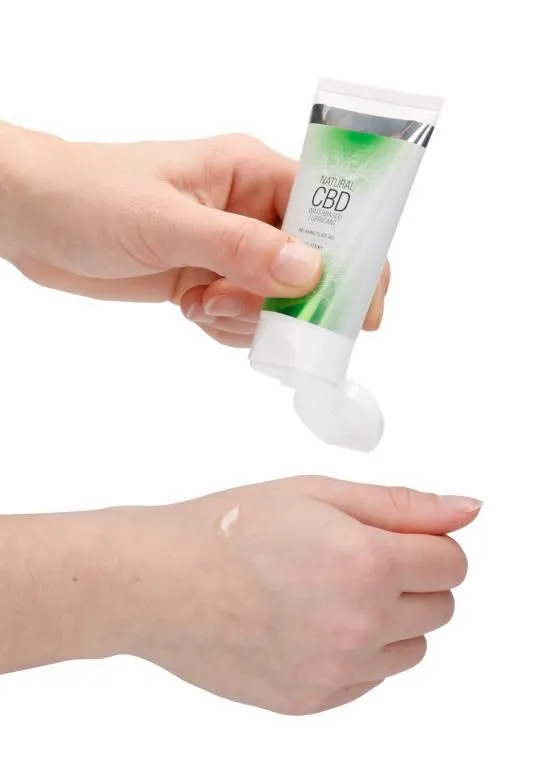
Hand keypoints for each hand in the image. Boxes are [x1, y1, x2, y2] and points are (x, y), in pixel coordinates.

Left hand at [0, 124, 388, 346]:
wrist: (34, 221)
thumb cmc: (91, 198)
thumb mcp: (165, 222)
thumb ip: (238, 247)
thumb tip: (309, 271)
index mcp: (251, 174)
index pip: (329, 211)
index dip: (354, 257)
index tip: (360, 309)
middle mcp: (249, 212)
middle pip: (310, 266)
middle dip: (293, 302)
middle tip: (262, 318)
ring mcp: (228, 250)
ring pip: (276, 300)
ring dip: (250, 318)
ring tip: (204, 306)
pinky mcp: (207, 280)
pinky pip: (244, 316)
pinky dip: (227, 327)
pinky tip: (194, 313)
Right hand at [107, 477, 478, 713]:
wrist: (160, 582)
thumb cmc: (228, 529)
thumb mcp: (318, 493)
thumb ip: (401, 505)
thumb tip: (465, 510)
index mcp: (366, 564)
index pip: (453, 562)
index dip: (429, 541)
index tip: (401, 536)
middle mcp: (359, 625)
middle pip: (440, 606)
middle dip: (413, 577)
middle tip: (359, 557)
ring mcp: (336, 671)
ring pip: (412, 648)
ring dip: (390, 618)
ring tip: (331, 589)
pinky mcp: (311, 701)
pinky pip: (369, 679)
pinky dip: (357, 651)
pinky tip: (311, 621)